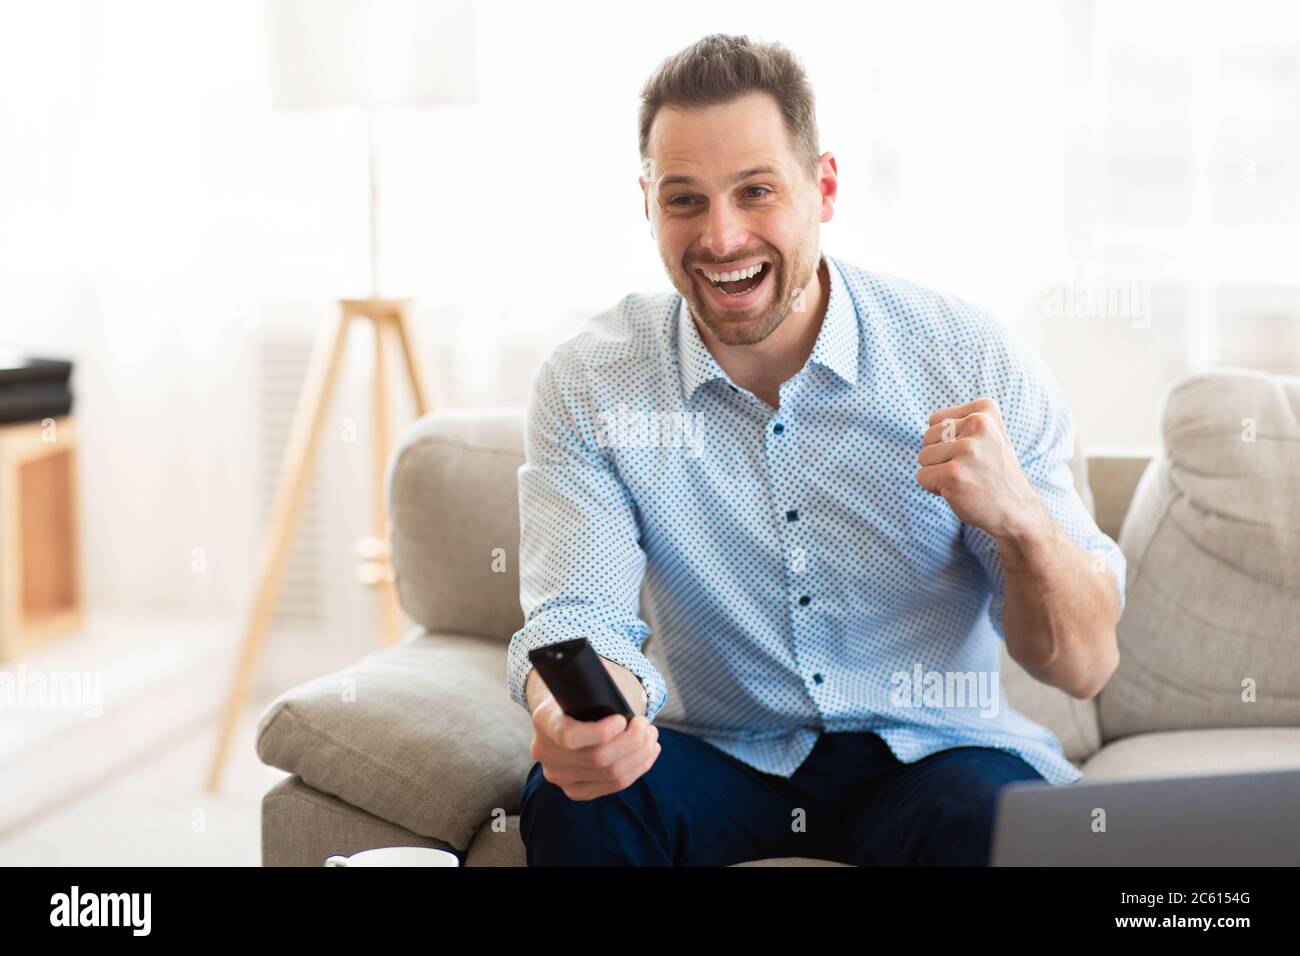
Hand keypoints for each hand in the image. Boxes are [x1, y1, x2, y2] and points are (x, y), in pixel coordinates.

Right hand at [529, 695, 660, 800]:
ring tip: (650, 736)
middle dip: (632, 742)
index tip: (622, 719)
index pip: (569, 736)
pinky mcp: (575, 790)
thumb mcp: (582, 686)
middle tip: (646, 725)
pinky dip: (636, 769)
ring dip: (639, 755)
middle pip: (596, 759)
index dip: (600, 732)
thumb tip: (622, 703)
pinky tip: (648, 754)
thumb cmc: (581, 696)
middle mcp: (545, 753)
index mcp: (543, 721)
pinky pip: (612, 786)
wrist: (567, 715)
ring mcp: (558, 776)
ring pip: (609, 775)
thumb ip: (595, 690)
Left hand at [915, 397, 1047, 541]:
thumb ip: (962, 422)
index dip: (946, 442)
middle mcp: (978, 424)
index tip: (973, 454)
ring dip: (938, 473)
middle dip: (940, 457)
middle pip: (927, 437)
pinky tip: (960, 491)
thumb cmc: (994, 473)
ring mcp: (966, 449)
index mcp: (985, 409)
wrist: (1016, 510)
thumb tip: (931, 421)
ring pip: (923, 457)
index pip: (936, 420)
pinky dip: (934, 488)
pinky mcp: (954, 473)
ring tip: (966, 479)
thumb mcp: (988, 435)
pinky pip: (922, 477)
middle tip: (969, 469)